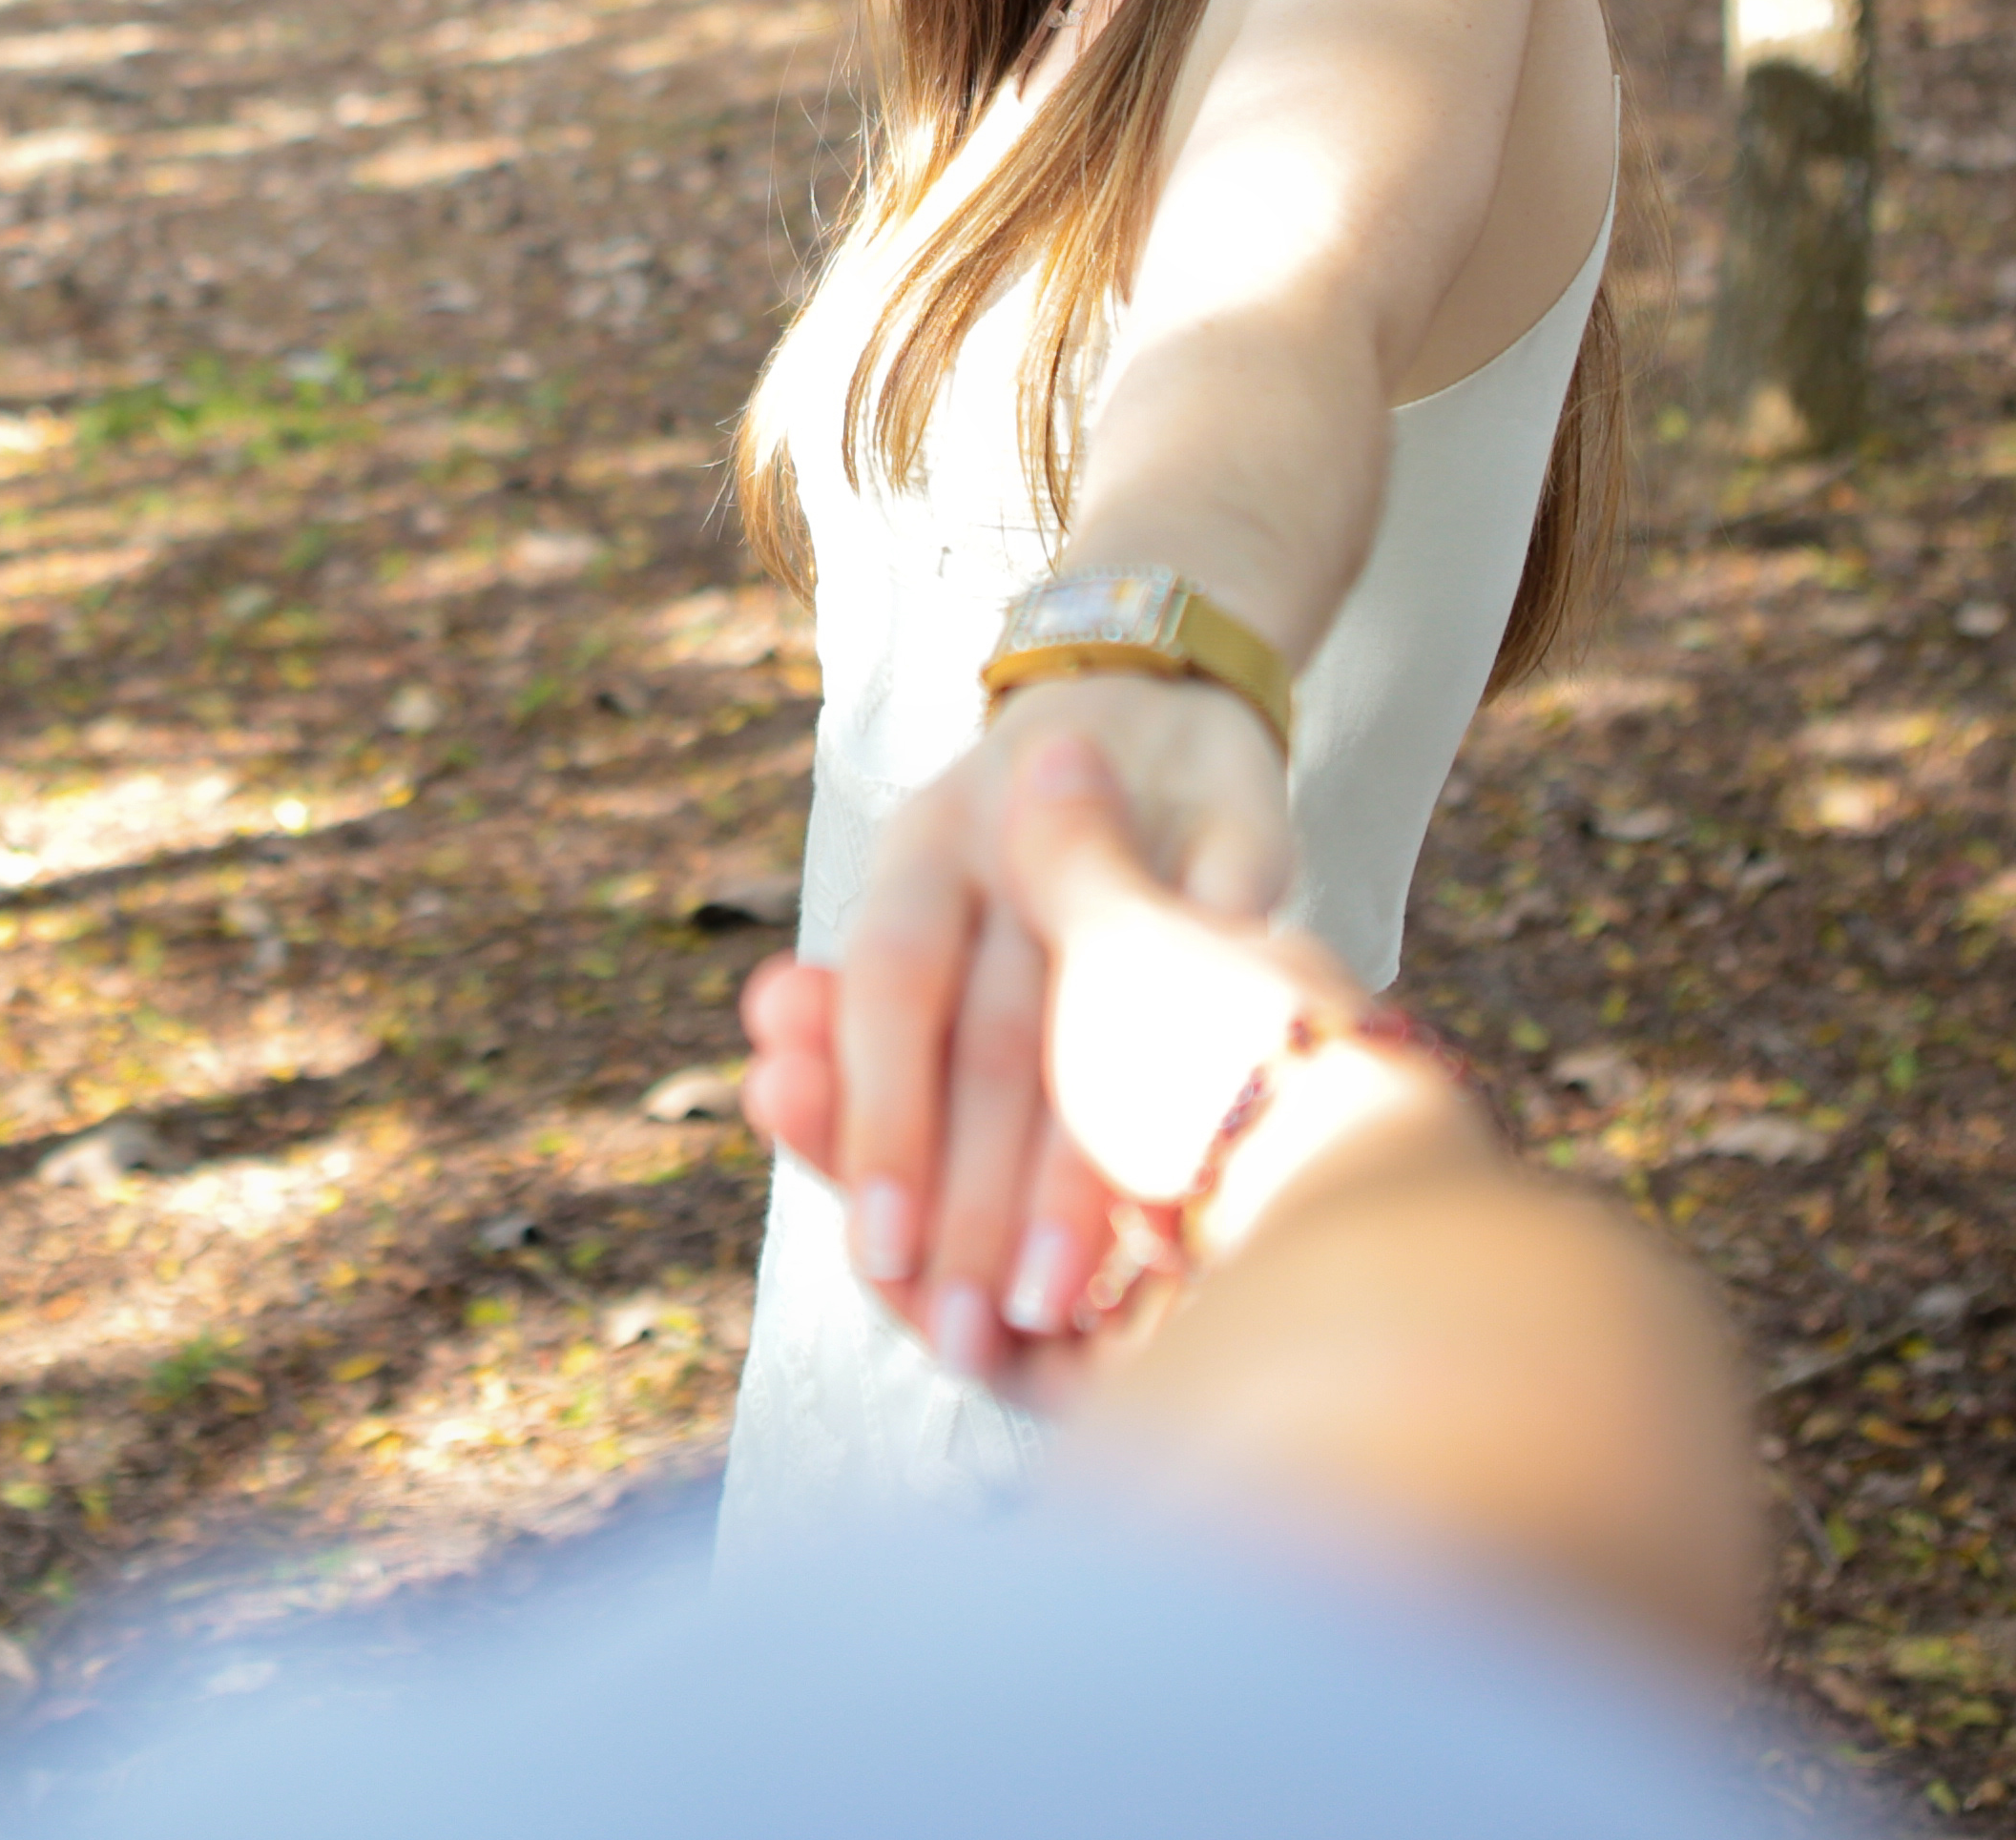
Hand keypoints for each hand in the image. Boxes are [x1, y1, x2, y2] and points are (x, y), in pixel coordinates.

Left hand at [740, 670, 1293, 1389]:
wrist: (1148, 680)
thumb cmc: (1013, 868)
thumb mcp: (931, 911)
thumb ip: (861, 1010)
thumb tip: (764, 1073)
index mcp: (925, 838)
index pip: (891, 991)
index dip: (881, 1121)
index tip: (878, 1259)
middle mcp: (1018, 815)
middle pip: (1001, 1030)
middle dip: (977, 1193)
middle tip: (964, 1333)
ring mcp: (1144, 812)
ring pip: (1118, 1010)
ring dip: (1085, 1168)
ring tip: (1060, 1306)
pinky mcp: (1250, 824)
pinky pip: (1241, 948)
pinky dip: (1226, 1060)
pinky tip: (1211, 1182)